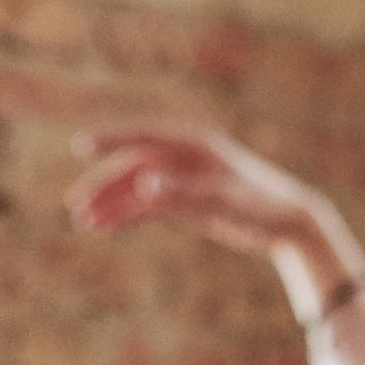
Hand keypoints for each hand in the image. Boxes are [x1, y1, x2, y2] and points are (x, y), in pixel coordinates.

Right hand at [69, 124, 364, 304]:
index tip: (81, 146)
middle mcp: (187, 158)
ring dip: (112, 204)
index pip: (145, 137)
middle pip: (135, 166)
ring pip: (138, 188)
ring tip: (85, 223)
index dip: (112, 140)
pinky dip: (128, 216)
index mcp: (196, 146)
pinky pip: (150, 205)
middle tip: (75, 205)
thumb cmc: (262, 208)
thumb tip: (143, 187)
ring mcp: (186, 179)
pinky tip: (107, 227)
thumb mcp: (222, 201)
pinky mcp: (189, 201)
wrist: (289, 224)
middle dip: (104, 185)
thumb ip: (182, 193)